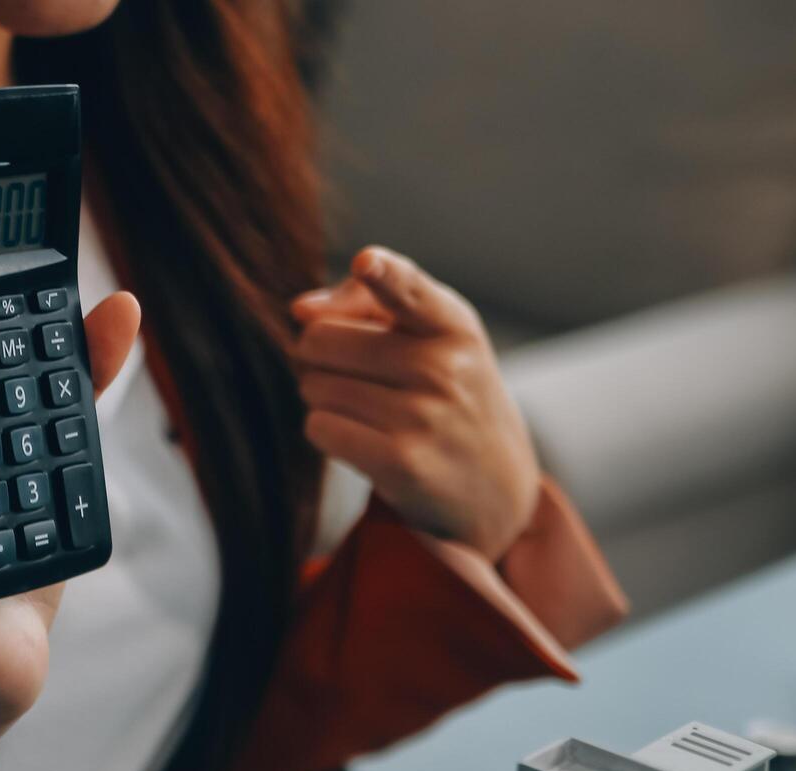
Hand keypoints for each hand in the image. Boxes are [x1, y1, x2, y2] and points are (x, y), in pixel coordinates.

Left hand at [288, 246, 539, 560]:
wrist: (494, 484)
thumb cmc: (447, 392)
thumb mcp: (430, 337)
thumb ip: (363, 304)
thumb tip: (301, 310)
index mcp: (454, 325)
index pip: (410, 290)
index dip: (384, 273)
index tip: (367, 262)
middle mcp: (444, 367)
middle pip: (320, 338)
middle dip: (320, 355)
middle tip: (355, 374)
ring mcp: (424, 417)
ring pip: (314, 385)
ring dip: (322, 396)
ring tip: (368, 409)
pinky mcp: (401, 463)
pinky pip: (318, 427)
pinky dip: (326, 430)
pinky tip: (362, 437)